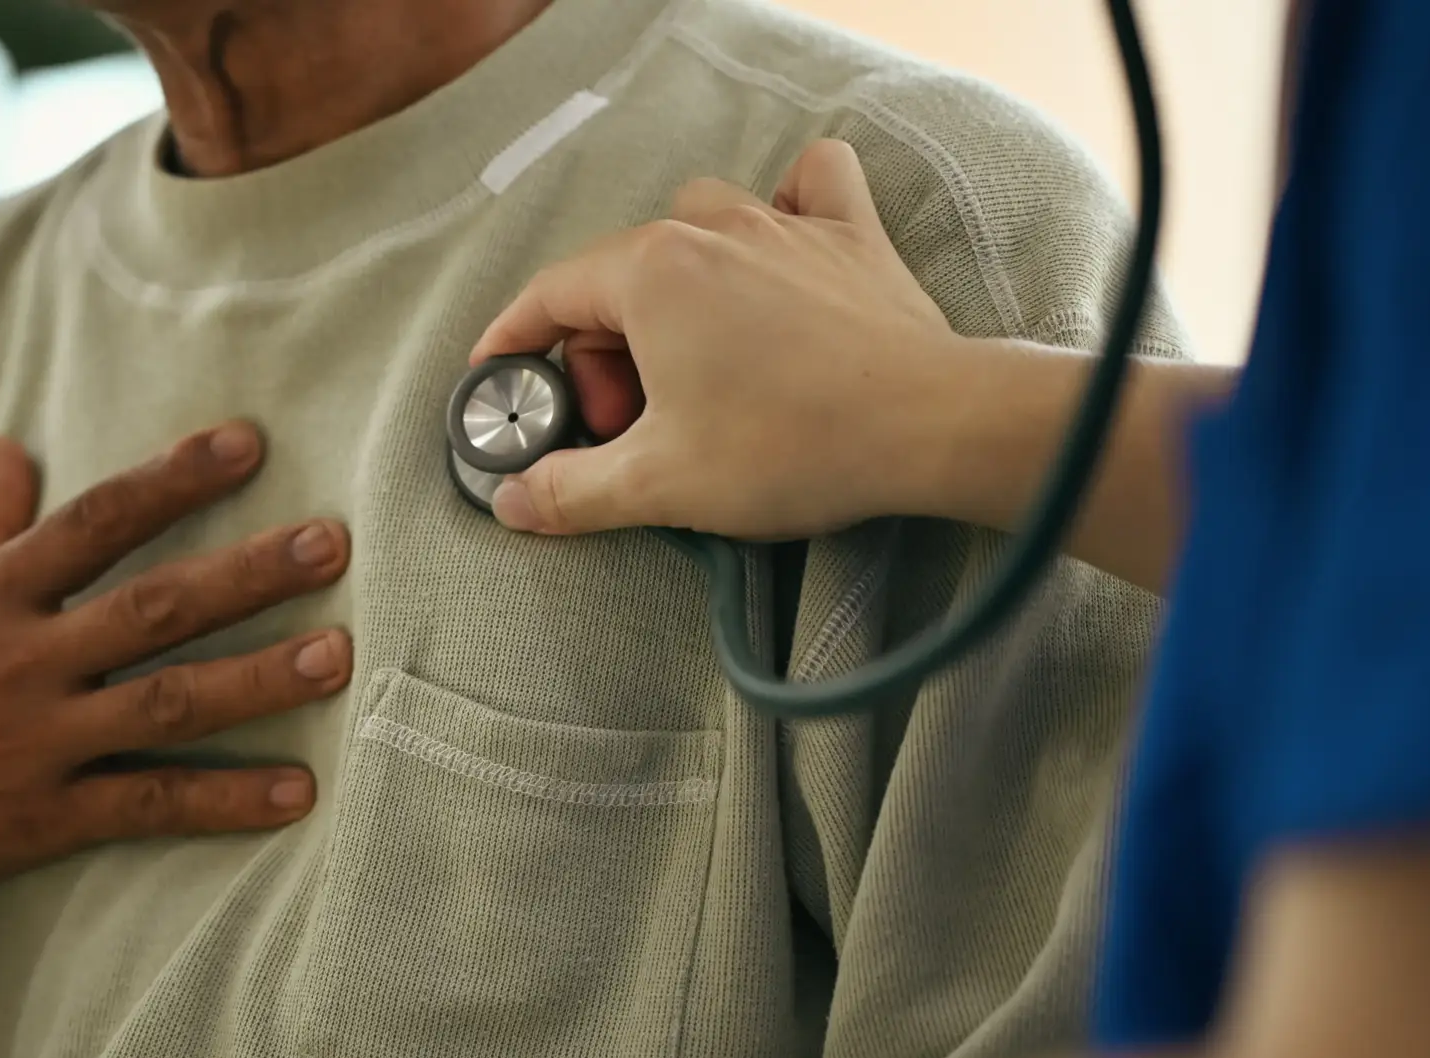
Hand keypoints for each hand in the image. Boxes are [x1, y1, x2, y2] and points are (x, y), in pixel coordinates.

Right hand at [0, 423, 352, 961]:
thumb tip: (8, 448)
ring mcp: (34, 745)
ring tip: (337, 656)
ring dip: (258, 680)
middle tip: (333, 543)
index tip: (247, 444)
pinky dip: (224, 801)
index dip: (172, 479)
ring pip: (166, 703)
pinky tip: (297, 793)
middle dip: (247, 574)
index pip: (93, 521)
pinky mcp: (42, 820)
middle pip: (151, 608)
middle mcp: (16, 664)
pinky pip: (149, 806)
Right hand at [468, 139, 969, 539]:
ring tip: (684, 356)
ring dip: (672, 281)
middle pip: (617, 273)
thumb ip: (570, 491)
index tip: (499, 382)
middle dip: (597, 349)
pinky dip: (786, 202)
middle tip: (618, 425)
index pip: (549, 295)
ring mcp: (784, 225)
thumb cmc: (793, 446)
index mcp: (650, 275)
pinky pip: (809, 184)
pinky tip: (778, 244)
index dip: (512, 344)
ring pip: (696, 222)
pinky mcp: (849, 239)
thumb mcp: (657, 485)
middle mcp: (710, 231)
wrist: (930, 427)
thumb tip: (513, 501)